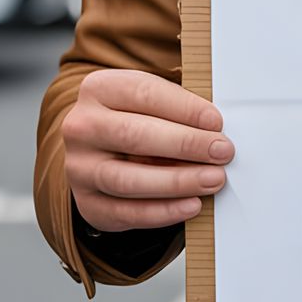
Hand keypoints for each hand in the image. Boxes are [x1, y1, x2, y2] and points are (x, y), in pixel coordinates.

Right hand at [63, 69, 234, 231]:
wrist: (99, 150)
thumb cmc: (136, 119)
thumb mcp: (150, 102)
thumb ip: (177, 109)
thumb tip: (215, 131)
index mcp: (99, 90)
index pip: (144, 94)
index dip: (184, 109)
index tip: (216, 122)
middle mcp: (81, 128)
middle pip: (134, 136)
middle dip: (186, 144)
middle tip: (222, 151)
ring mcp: (79, 168)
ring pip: (127, 179)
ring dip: (177, 182)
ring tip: (213, 180)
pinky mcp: (87, 203)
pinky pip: (126, 212)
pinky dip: (163, 211)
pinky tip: (191, 205)